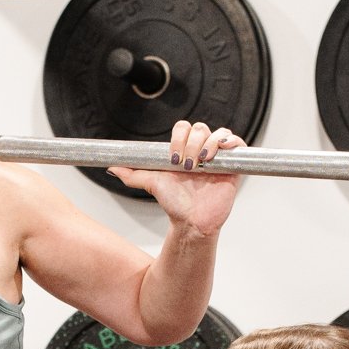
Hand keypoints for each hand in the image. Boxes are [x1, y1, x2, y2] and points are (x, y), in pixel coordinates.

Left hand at [109, 120, 245, 237]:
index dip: (178, 138)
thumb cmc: (175, 203)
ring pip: (216, 133)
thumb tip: (112, 168)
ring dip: (207, 144)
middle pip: (199, 128)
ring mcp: (218, 157)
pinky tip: (219, 152)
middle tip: (186, 165)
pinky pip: (236, 143)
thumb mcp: (152, 184)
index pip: (183, 128)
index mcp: (184, 150)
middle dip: (191, 144)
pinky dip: (229, 141)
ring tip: (201, 164)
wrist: (191, 221)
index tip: (173, 158)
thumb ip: (133, 174)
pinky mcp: (233, 165)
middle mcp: (201, 150)